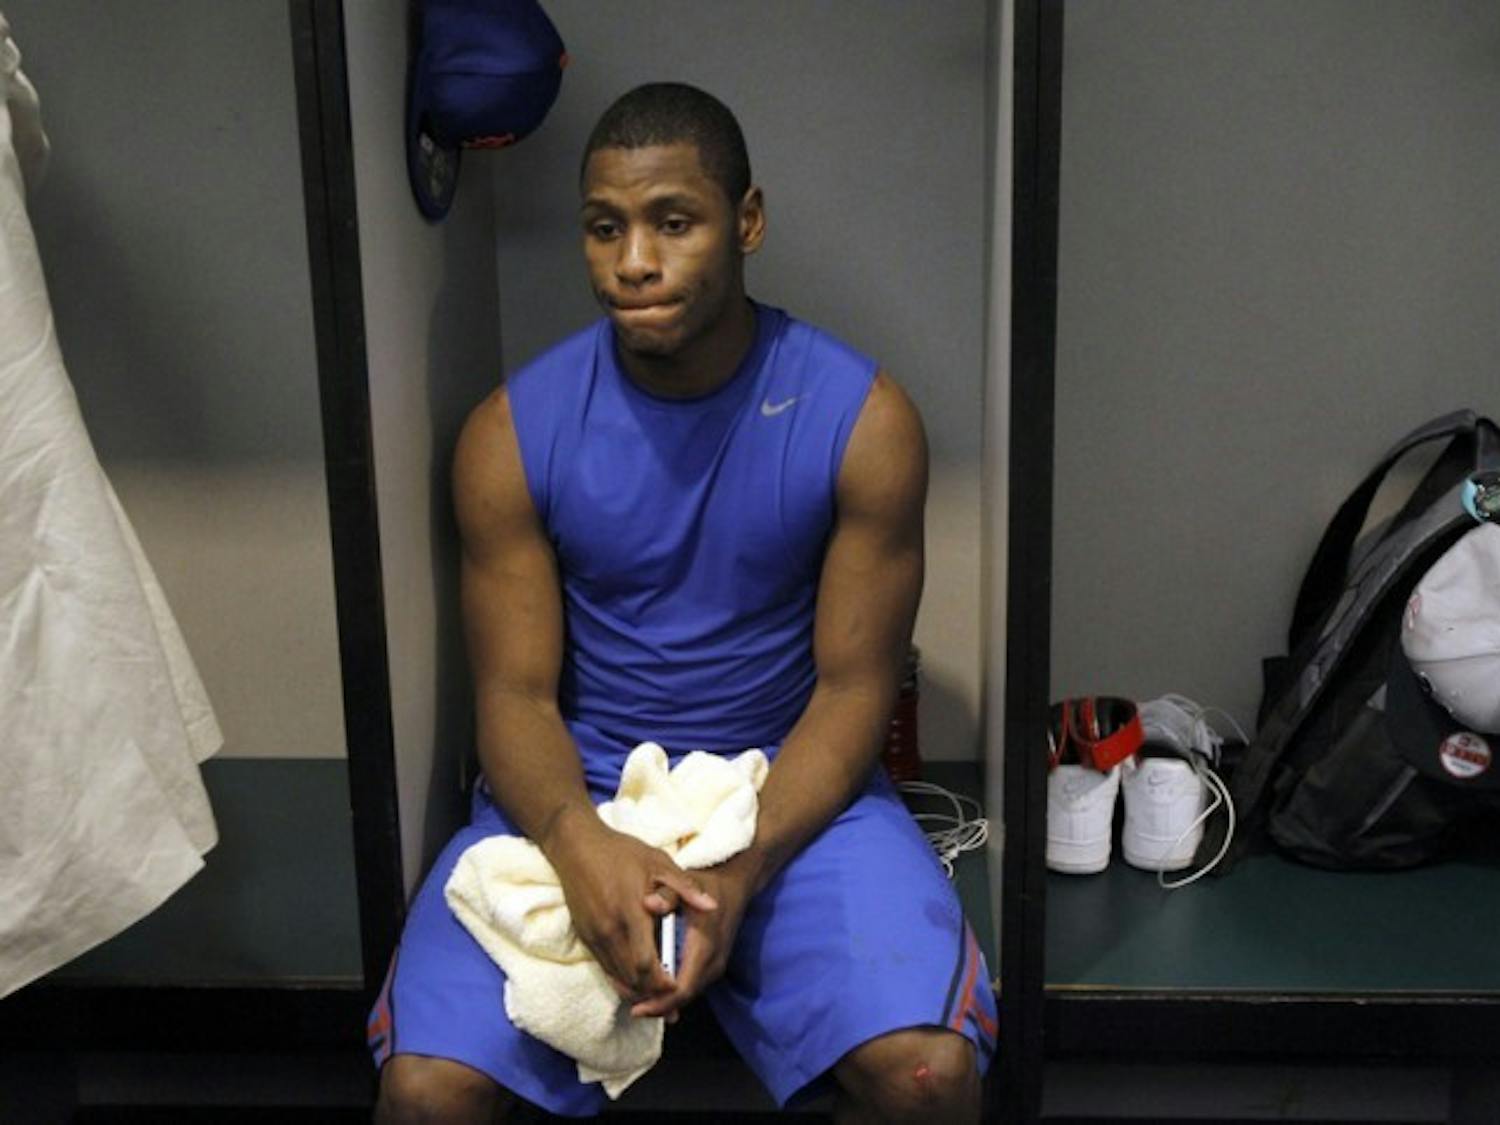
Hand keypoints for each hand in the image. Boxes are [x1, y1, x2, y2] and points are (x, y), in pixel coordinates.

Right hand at [543, 809, 716, 1009]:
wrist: (577, 847)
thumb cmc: (622, 852)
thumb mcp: (659, 862)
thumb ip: (685, 889)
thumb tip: (713, 907)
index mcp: (630, 912)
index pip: (646, 962)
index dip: (662, 981)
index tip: (678, 986)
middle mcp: (609, 930)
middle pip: (632, 976)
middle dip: (653, 993)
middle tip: (672, 1001)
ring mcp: (594, 935)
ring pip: (617, 976)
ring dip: (637, 990)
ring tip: (658, 998)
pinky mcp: (585, 936)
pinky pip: (604, 968)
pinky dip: (621, 980)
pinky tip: (635, 983)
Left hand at [629, 855, 758, 1020]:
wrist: (733, 886)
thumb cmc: (705, 884)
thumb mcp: (683, 883)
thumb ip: (666, 895)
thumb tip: (649, 903)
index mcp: (705, 945)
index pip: (683, 987)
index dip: (659, 1001)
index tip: (636, 1007)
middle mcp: (714, 961)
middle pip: (685, 997)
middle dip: (659, 1006)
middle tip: (632, 1008)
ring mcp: (717, 966)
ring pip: (689, 995)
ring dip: (665, 1001)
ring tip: (638, 1001)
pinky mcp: (715, 966)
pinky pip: (693, 986)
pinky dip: (674, 993)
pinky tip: (654, 990)